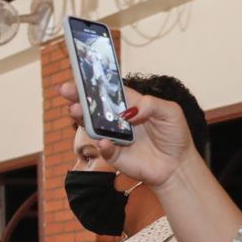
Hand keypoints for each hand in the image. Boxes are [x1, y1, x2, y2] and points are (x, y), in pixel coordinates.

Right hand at [57, 82, 196, 188]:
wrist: (177, 165)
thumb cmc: (175, 135)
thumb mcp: (171, 112)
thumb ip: (151, 105)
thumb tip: (129, 111)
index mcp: (131, 105)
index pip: (110, 91)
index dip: (96, 83)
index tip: (81, 75)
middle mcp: (118, 120)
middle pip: (94, 106)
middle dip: (78, 97)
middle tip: (65, 89)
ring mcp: (114, 137)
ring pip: (93, 126)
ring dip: (82, 118)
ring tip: (75, 109)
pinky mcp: (114, 154)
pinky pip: (104, 149)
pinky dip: (102, 145)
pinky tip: (104, 142)